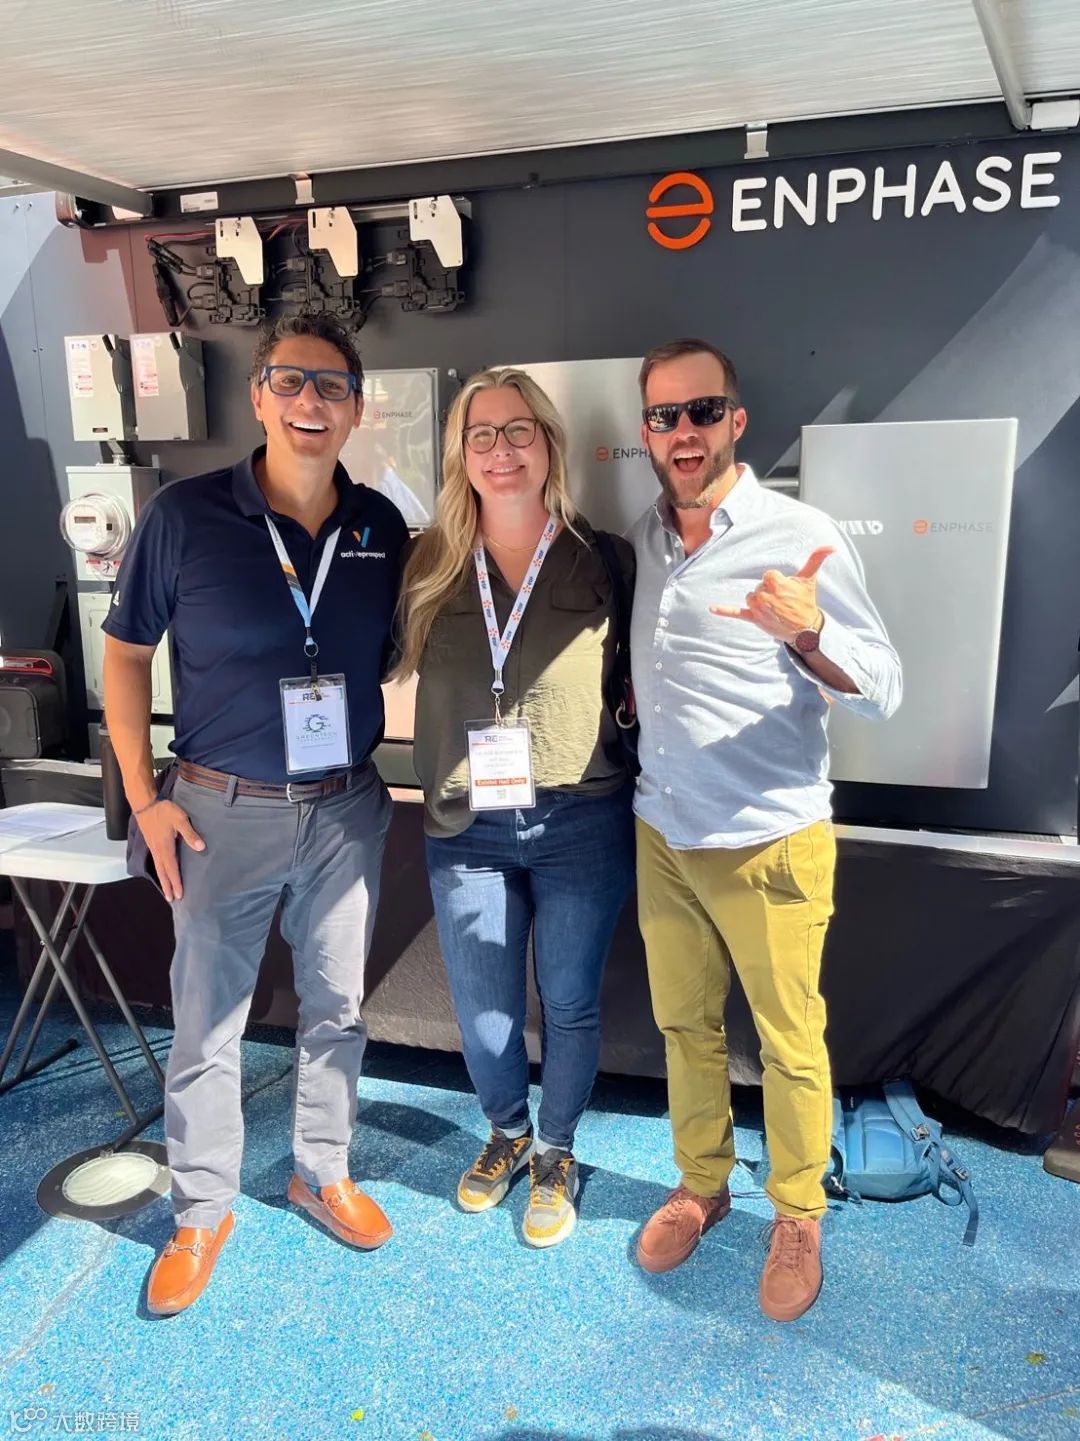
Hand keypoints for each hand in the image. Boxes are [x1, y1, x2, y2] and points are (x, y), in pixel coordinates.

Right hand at [136, 799, 204, 902]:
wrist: (145, 804)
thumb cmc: (164, 811)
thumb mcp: (180, 820)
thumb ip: (190, 834)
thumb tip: (201, 847)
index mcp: (166, 847)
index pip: (172, 869)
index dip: (176, 882)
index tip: (179, 895)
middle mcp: (158, 850)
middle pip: (163, 873)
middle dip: (168, 886)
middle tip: (171, 900)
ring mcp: (153, 847)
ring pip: (158, 868)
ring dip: (163, 880)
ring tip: (166, 891)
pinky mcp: (151, 843)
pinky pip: (156, 861)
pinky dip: (159, 871)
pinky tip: (161, 872)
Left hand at [710, 546, 833, 643]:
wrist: (804, 628)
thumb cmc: (806, 601)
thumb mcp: (810, 579)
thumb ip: (817, 559)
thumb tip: (831, 546)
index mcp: (777, 583)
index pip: (768, 575)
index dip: (777, 582)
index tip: (786, 590)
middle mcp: (765, 595)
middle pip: (759, 586)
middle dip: (769, 592)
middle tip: (783, 602)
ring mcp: (758, 608)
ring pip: (751, 596)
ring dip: (759, 601)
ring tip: (774, 608)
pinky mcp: (753, 618)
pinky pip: (736, 613)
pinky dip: (724, 611)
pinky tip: (712, 608)